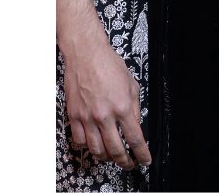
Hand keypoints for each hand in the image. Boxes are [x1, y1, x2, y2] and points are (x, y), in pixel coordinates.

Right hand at [62, 31, 151, 168]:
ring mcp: (87, 117)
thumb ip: (135, 108)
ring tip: (112, 157)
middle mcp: (105, 115)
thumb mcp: (131, 85)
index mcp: (122, 107)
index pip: (135, 139)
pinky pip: (80, 141)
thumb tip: (136, 125)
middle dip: (125, 162)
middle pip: (116, 150)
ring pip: (97, 150)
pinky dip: (88, 148)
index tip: (145, 160)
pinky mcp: (74, 116)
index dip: (142, 154)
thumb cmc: (109, 65)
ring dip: (106, 158)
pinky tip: (94, 145)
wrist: (86, 54)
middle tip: (129, 164)